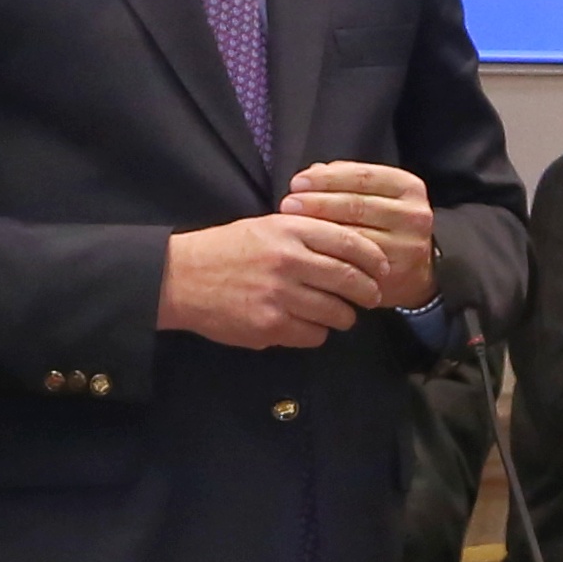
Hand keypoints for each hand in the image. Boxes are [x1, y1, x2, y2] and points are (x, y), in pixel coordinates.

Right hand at [156, 214, 381, 349]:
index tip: (382, 268)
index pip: (350, 242)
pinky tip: (306, 325)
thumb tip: (353, 246)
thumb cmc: (226, 250)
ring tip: (338, 314)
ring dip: (344, 316)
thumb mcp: (267, 226)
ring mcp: (280, 295)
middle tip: (371, 297)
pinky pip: (313, 335)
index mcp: (291, 229)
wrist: (180, 278)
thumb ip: (307, 232)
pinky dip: (316, 333)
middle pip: (350, 280)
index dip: (374, 259)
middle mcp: (289, 260)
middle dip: (368, 292)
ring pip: (336, 312)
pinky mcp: (270, 325)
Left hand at [283, 159, 441, 307]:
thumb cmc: (385, 225)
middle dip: (317, 202)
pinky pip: (355, 261)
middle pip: (357, 204)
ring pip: (354, 233)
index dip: (326, 178)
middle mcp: (415, 214)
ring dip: (319, 227)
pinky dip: (328, 252)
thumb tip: (313, 171)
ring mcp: (408, 245)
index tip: (297, 182)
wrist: (415, 270)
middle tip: (288, 203)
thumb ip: (347, 181)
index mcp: (409, 187)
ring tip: (291, 224)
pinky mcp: (396, 271)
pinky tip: (309, 247)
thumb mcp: (376, 196)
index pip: (362, 176)